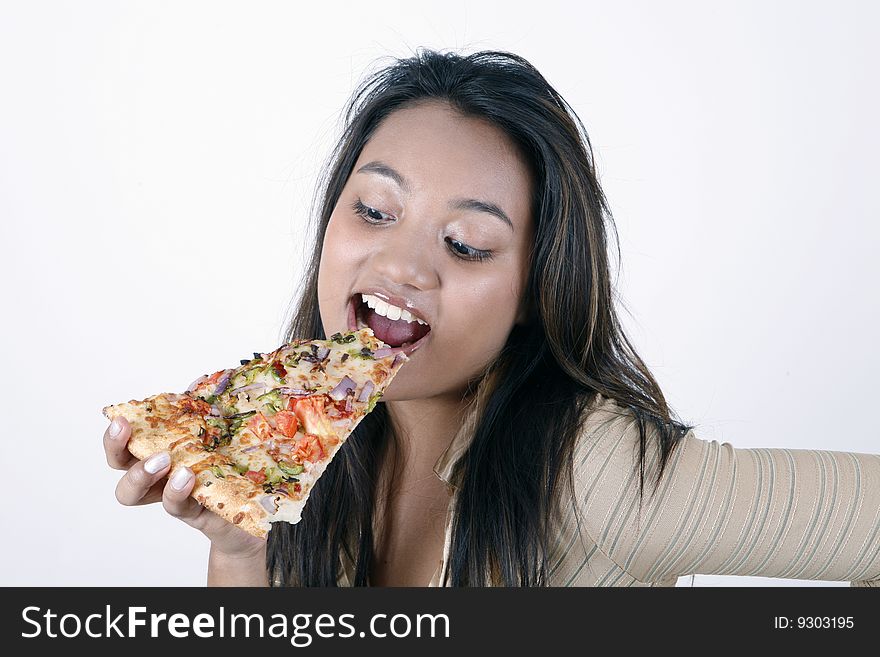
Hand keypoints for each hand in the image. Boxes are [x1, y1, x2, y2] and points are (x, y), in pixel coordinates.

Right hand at [103, 416, 266, 560]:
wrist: (258, 503)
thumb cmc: (235, 461)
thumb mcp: (222, 427)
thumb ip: (205, 407)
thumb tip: (199, 382)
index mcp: (160, 450)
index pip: (124, 443)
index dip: (115, 435)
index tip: (121, 419)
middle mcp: (158, 475)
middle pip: (118, 468)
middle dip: (118, 451)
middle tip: (137, 434)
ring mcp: (172, 495)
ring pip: (134, 494)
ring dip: (140, 475)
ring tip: (165, 461)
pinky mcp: (193, 512)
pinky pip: (175, 506)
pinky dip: (176, 492)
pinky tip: (188, 478)